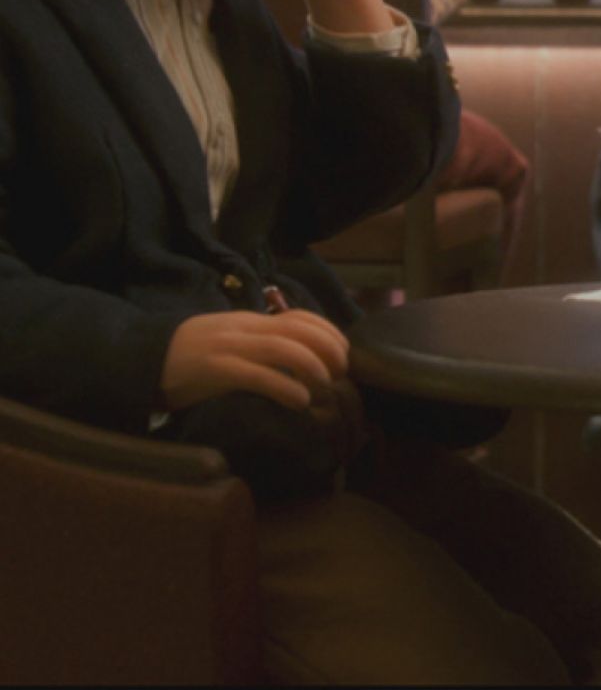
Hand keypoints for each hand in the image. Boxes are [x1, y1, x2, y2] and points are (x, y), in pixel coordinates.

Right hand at [160, 309, 349, 412]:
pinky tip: (300, 401)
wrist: (140, 358)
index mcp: (249, 321)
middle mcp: (244, 329)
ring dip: (313, 367)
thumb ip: (259, 344)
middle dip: (329, 348)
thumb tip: (299, 358)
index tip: (343, 353)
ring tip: (324, 386)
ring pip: (284, 348)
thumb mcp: (229, 341)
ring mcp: (229, 348)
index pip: (300, 316)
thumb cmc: (188, 356)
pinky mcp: (215, 370)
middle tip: (341, 372)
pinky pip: (258, 375)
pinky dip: (286, 387)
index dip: (329, 333)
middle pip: (299, 329)